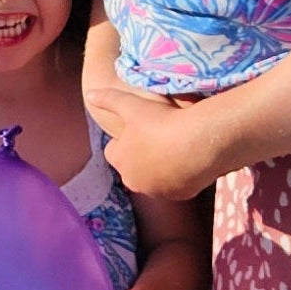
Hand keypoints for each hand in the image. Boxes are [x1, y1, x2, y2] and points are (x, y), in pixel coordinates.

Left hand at [99, 94, 222, 203]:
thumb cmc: (162, 122)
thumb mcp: (133, 105)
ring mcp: (158, 191)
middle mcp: (134, 181)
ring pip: (154, 177)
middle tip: (158, 135)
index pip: (113, 150)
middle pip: (133, 166)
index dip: (125, 138)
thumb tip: (89, 94)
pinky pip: (176, 184)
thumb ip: (109, 99)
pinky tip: (189, 157)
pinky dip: (179, 175)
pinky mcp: (180, 195)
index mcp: (120, 161)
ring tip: (175, 146)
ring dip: (159, 167)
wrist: (201, 142)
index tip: (140, 127)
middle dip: (140, 155)